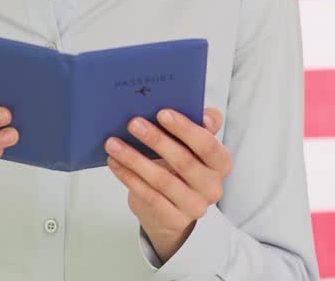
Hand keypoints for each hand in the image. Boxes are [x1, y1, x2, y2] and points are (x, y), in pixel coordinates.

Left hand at [103, 107, 230, 263]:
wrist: (173, 211)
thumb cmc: (182, 169)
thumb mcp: (193, 147)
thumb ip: (201, 127)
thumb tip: (206, 113)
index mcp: (221, 164)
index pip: (207, 145)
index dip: (185, 129)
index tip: (162, 113)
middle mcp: (212, 187)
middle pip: (183, 161)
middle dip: (156, 140)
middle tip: (133, 123)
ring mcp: (194, 206)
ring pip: (161, 180)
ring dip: (134, 159)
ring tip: (113, 143)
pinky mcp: (174, 220)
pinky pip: (148, 196)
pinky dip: (129, 177)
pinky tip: (115, 163)